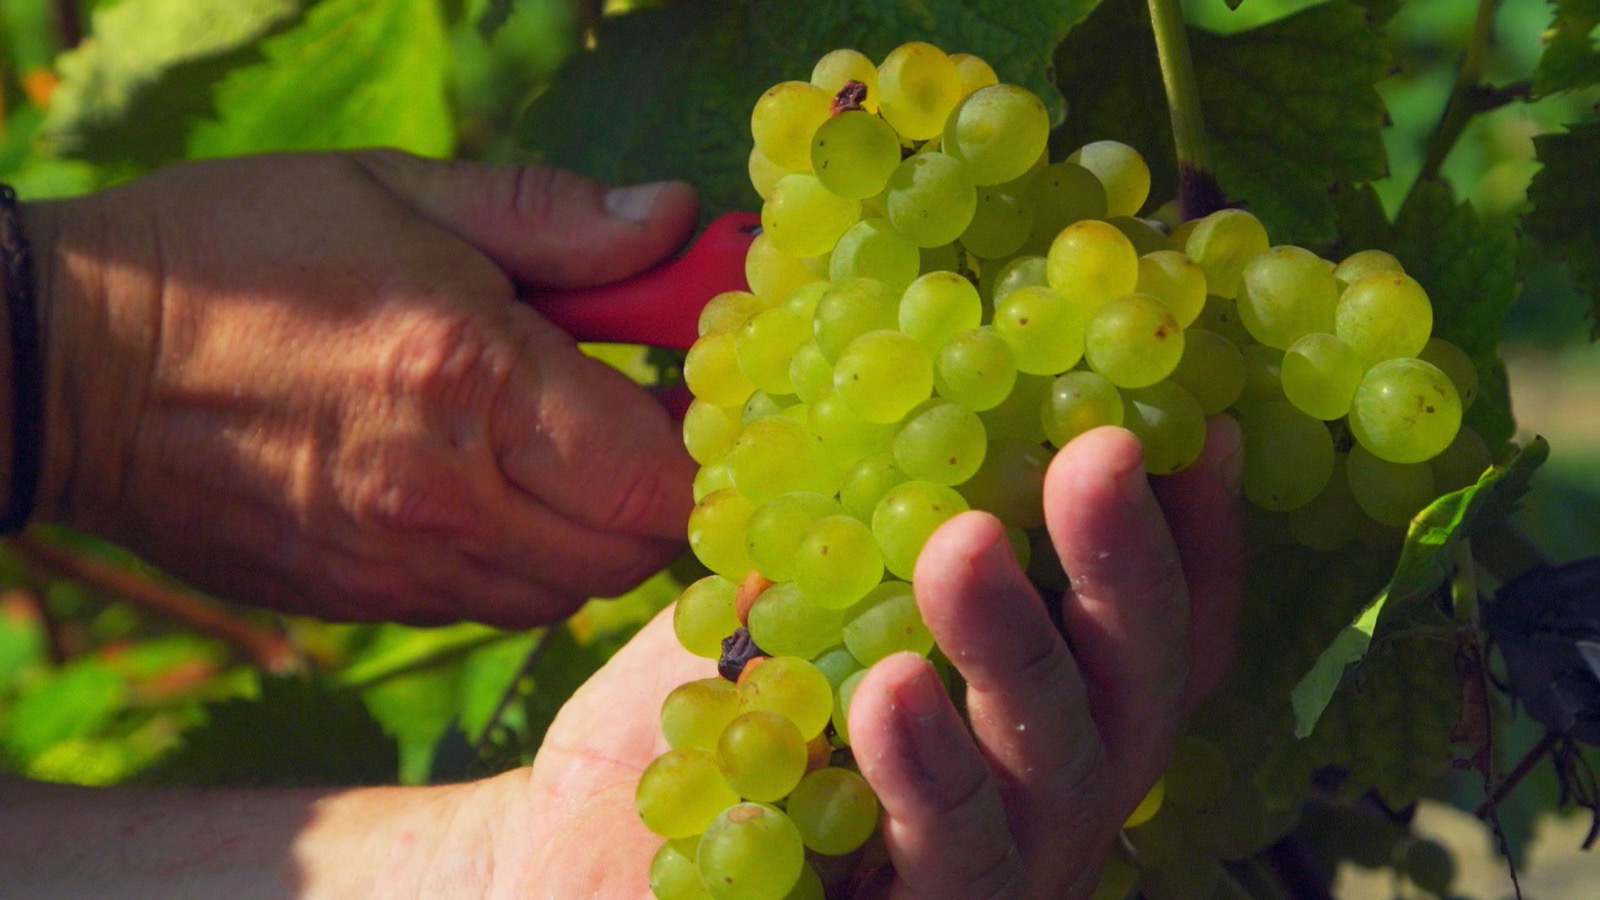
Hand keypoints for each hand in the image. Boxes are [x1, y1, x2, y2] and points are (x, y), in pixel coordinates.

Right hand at [25, 151, 698, 625]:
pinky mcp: (359, 603)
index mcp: (473, 380)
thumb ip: (551, 218)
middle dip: (660, 494)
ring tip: (562, 456)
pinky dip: (523, 564)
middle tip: (637, 422)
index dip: (707, 446)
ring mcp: (400, 566)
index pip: (659, 471)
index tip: (698, 397)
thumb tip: (672, 220)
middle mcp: (448, 496)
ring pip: (566, 593)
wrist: (72, 360)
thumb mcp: (397, 191)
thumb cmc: (238, 252)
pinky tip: (490, 492)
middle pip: (632, 552)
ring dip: (594, 534)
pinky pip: (490, 607)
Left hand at [496, 420, 1243, 897]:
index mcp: (1044, 722)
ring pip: (1040, 785)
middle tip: (1092, 452)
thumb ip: (848, 541)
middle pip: (1128, 695)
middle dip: (1118, 568)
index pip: (1157, 638)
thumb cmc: (726, 734)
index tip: (1193, 426)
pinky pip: (931, 875)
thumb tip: (875, 392)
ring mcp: (985, 879)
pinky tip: (873, 695)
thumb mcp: (791, 617)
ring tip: (962, 546)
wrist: (604, 865)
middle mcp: (1044, 804)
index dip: (1195, 539)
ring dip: (1010, 657)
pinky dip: (905, 785)